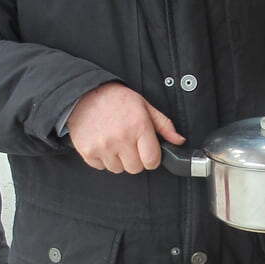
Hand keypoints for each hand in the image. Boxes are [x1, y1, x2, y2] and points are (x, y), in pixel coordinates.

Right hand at [67, 82, 184, 173]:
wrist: (85, 94)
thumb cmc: (117, 100)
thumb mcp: (145, 106)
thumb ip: (164, 125)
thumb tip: (179, 141)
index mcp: (139, 127)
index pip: (152, 161)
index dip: (151, 158)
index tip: (147, 151)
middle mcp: (121, 138)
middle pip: (135, 168)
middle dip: (135, 159)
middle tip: (129, 143)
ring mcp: (103, 147)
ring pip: (118, 169)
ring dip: (118, 160)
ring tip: (114, 141)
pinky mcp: (88, 152)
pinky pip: (101, 167)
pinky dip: (103, 159)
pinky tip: (103, 143)